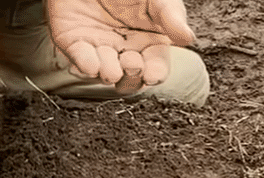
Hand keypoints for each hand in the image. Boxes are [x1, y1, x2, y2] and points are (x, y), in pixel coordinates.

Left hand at [46, 0, 194, 93]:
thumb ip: (170, 15)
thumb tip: (188, 38)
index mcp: (150, 42)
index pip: (156, 65)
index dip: (155, 73)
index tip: (153, 76)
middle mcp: (125, 50)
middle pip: (131, 76)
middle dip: (132, 76)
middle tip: (132, 64)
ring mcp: (100, 48)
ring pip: (105, 71)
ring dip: (109, 73)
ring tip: (111, 70)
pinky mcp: (75, 43)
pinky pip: (80, 58)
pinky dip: (86, 64)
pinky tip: (91, 66)